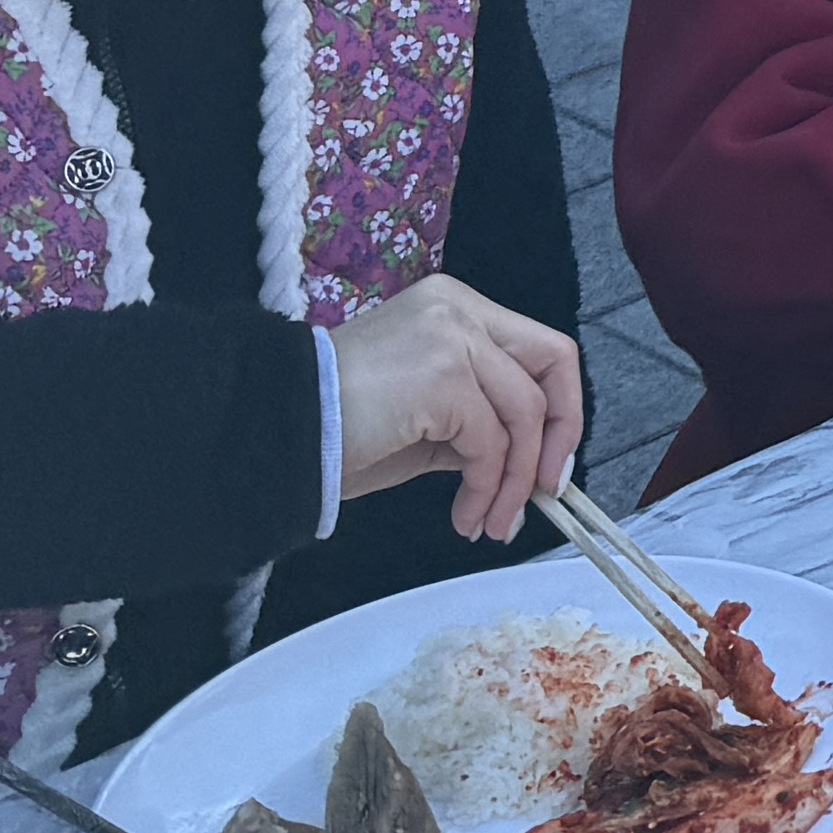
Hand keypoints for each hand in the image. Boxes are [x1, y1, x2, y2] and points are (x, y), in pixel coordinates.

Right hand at [336, 273, 585, 540]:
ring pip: (523, 413)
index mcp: (456, 309)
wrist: (272, 432)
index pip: (540, 349)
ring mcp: (452, 336)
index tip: (554, 464)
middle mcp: (458, 310)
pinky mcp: (443, 374)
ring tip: (490, 524)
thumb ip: (477, 421)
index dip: (560, 409)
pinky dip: (486, 488)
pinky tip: (464, 517)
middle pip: (551, 366)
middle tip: (542, 497)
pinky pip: (489, 442)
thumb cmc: (337, 428)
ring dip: (513, 483)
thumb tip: (530, 463)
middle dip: (558, 439)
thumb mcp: (425, 418)